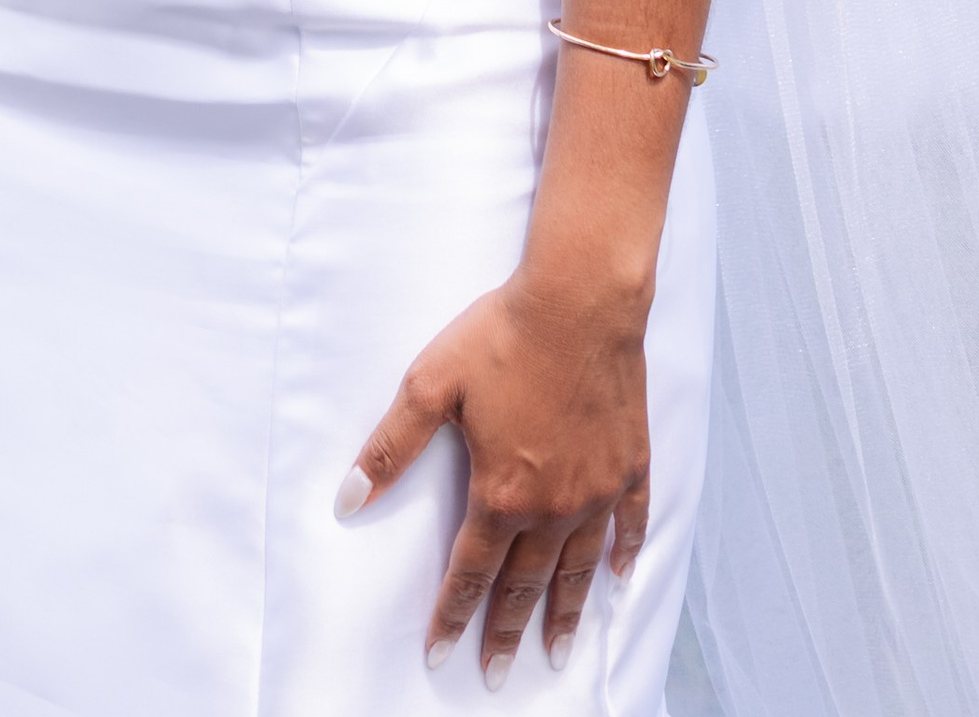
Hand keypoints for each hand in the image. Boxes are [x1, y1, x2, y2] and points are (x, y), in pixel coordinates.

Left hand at [338, 269, 649, 681]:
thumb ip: (390, 448)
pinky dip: (624, 554)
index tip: (442, 653)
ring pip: (578, 568)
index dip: (454, 615)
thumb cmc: (502, 337)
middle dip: (507, 633)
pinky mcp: (630, 465)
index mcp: (501, 493)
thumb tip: (346, 499)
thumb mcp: (430, 385)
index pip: (471, 572)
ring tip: (559, 649)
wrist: (579, 301)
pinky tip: (619, 576)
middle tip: (498, 676)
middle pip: (525, 585)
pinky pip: (631, 524)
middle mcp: (553, 506)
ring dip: (566, 612)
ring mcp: (598, 490)